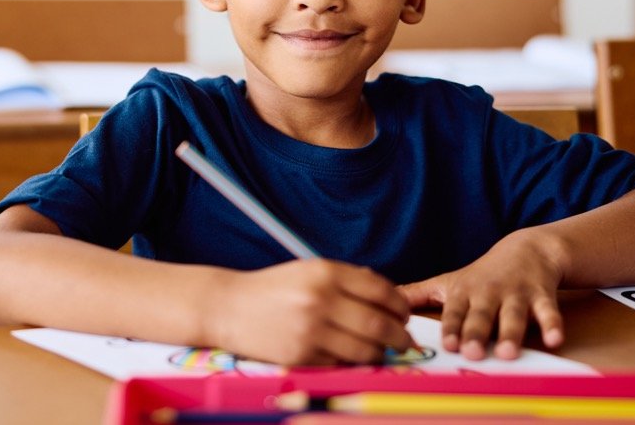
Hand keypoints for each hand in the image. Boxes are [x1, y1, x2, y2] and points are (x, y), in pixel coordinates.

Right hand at [203, 259, 415, 365]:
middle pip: (379, 325)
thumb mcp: (309, 270)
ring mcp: (310, 330)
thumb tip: (389, 295)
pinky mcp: (300, 356)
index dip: (401, 306)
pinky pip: (340, 364)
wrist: (228, 307)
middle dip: (400, 336)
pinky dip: (351, 363)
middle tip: (405, 341)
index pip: (381, 291)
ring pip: (365, 350)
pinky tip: (350, 357)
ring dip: (380, 355)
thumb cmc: (273, 288)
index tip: (405, 314)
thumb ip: (348, 279)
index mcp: (325, 272)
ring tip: (381, 352)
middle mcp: (320, 299)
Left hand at [399, 230, 564, 360]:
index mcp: (465, 293)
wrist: (527, 250)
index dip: (451, 326)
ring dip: (512, 333)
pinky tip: (556, 340)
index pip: (454, 311)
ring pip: (514, 315)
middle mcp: (489, 294)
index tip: (447, 344)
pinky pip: (549, 312)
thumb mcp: (448, 282)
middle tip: (474, 353)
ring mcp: (517, 295)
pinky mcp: (542, 297)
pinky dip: (553, 324)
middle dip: (477, 332)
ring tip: (509, 352)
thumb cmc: (482, 275)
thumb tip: (381, 301)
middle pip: (482, 315)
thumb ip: (417, 294)